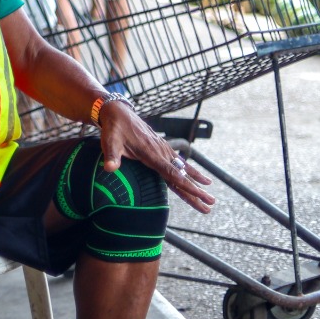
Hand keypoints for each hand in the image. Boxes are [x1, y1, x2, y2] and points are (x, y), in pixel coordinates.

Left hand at [99, 101, 214, 213]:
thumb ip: (112, 156)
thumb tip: (109, 169)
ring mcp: (163, 150)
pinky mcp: (162, 148)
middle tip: (211, 205)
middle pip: (181, 176)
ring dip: (197, 184)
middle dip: (196, 191)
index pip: (172, 174)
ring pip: (183, 171)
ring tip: (210, 199)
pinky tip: (202, 180)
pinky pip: (180, 163)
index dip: (187, 186)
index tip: (201, 195)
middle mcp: (161, 152)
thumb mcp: (110, 142)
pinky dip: (192, 172)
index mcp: (151, 154)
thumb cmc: (114, 129)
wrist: (119, 113)